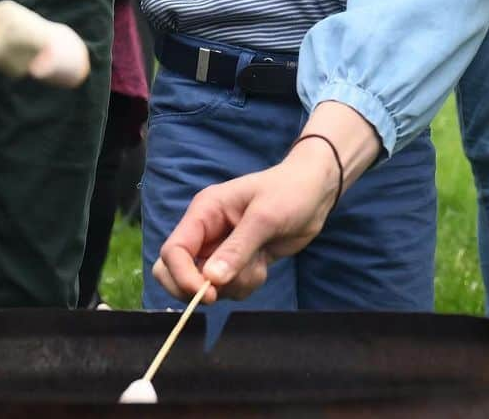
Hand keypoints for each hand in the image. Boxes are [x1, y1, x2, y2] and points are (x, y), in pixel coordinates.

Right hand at [152, 141, 340, 302]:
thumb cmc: (290, 193)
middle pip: (176, 272)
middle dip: (199, 287)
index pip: (173, 251)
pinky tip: (263, 263)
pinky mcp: (235, 262)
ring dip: (234, 284)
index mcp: (204, 212)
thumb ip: (237, 249)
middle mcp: (206, 231)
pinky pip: (228, 287)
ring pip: (206, 285)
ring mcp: (219, 248)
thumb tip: (210, 281)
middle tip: (227, 287)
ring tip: (259, 263)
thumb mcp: (265, 218)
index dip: (182, 277)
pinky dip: (246, 284)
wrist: (315, 194)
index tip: (208, 295)